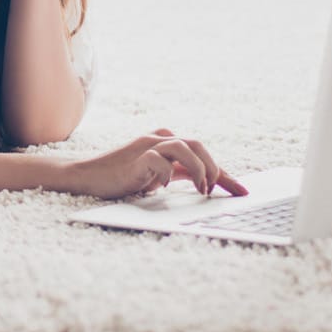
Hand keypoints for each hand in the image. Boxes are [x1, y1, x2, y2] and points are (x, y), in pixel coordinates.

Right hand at [58, 129, 247, 199]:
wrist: (87, 177)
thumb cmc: (124, 178)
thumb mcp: (159, 176)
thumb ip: (181, 174)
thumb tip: (211, 183)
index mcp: (167, 142)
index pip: (204, 154)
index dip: (227, 174)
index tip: (244, 192)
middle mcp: (159, 140)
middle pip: (198, 145)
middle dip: (214, 169)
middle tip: (213, 192)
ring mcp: (146, 147)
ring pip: (183, 147)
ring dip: (198, 170)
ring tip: (200, 190)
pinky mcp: (134, 158)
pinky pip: (158, 160)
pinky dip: (166, 173)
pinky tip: (164, 186)